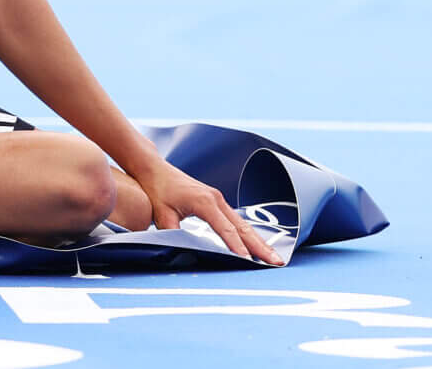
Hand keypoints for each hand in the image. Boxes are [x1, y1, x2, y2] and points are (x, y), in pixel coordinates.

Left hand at [142, 160, 283, 264]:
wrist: (155, 170)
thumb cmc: (157, 191)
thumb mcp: (162, 215)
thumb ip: (173, 234)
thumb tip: (181, 252)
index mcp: (204, 202)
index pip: (226, 230)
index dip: (237, 248)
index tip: (249, 262)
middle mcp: (216, 199)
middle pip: (242, 227)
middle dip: (260, 246)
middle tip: (277, 262)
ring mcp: (218, 199)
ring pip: (243, 224)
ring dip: (258, 241)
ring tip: (274, 257)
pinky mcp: (216, 201)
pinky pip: (236, 221)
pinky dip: (248, 234)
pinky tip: (257, 245)